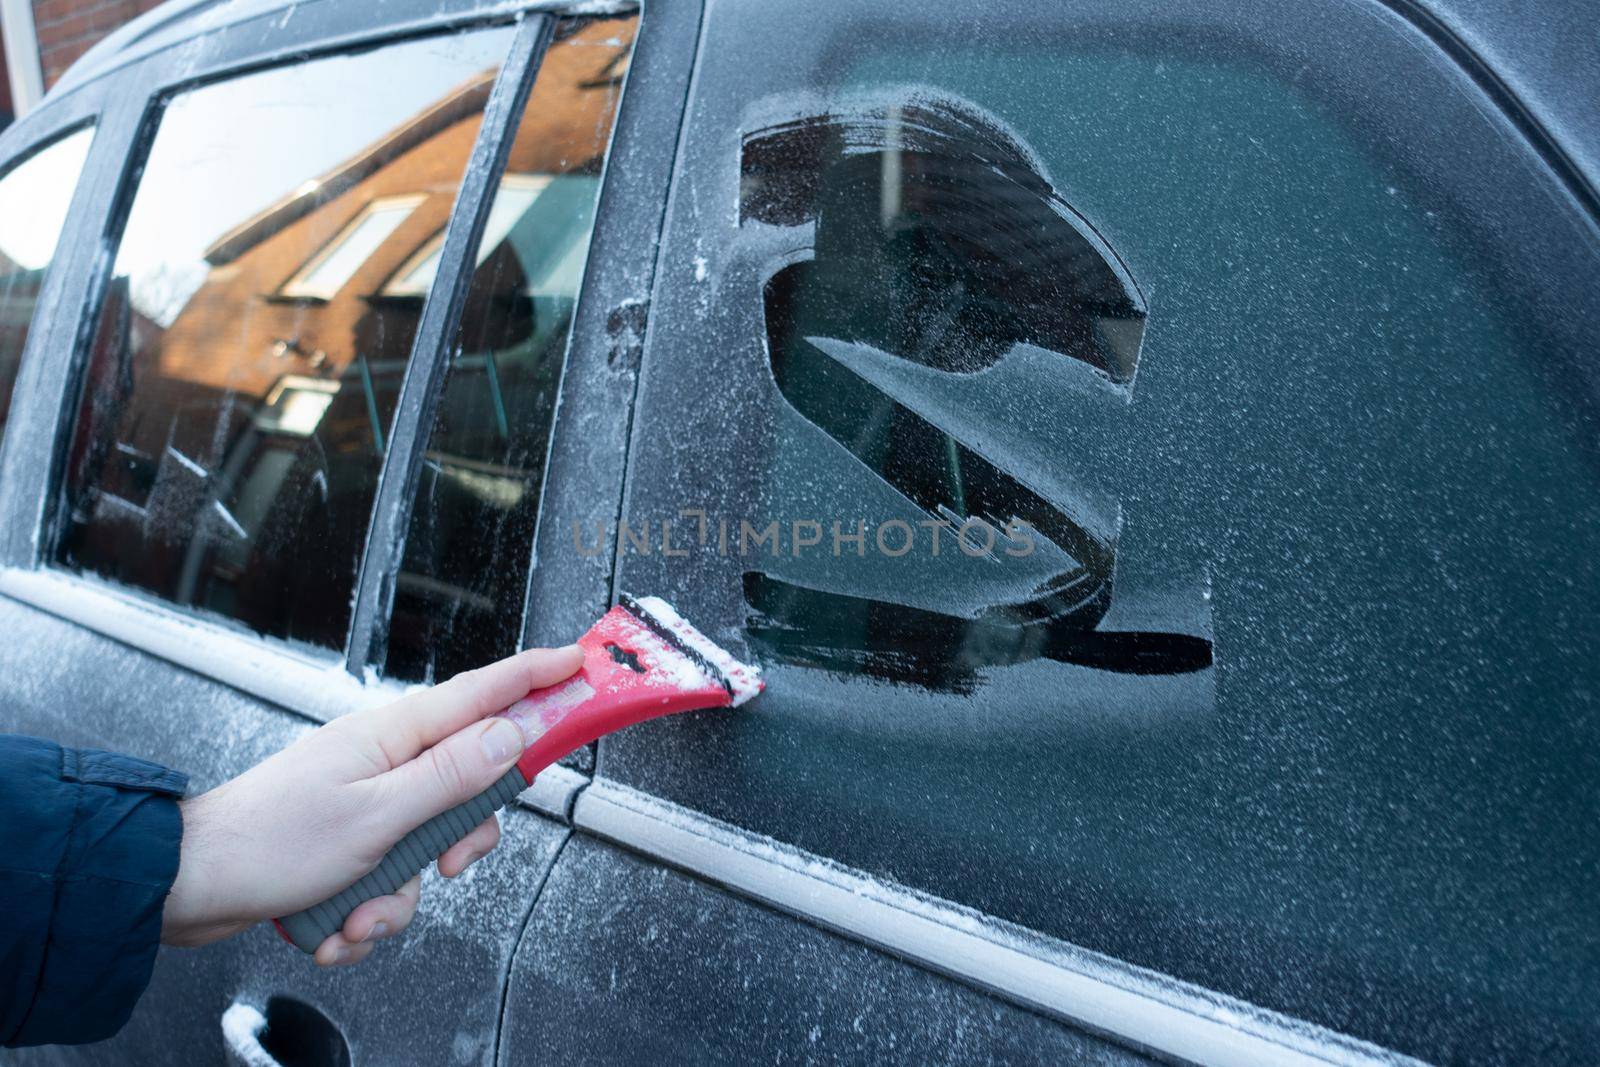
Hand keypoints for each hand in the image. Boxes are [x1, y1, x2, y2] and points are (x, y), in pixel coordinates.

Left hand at [160, 644, 584, 964]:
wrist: (189, 885)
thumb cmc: (267, 843)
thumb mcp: (378, 815)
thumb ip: (452, 776)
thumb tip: (509, 736)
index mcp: (394, 735)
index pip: (484, 692)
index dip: (536, 676)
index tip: (579, 664)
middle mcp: (385, 761)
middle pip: (468, 788)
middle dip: (458, 843)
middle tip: (443, 866)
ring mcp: (368, 802)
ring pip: (429, 848)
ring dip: (398, 896)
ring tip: (356, 912)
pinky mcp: (351, 843)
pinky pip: (391, 881)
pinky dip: (368, 913)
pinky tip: (334, 924)